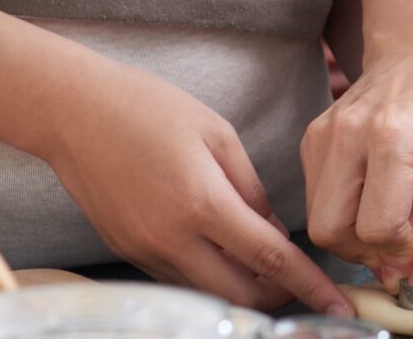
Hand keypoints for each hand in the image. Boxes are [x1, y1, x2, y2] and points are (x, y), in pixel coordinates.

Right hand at [39, 55, 349, 312]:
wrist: (75, 114)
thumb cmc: (150, 109)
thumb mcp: (217, 134)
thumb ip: (251, 188)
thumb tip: (272, 230)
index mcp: (203, 204)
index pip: (270, 260)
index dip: (309, 285)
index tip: (337, 304)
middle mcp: (172, 240)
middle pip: (240, 295)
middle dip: (279, 297)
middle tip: (303, 283)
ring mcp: (146, 252)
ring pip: (208, 293)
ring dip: (243, 289)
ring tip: (267, 267)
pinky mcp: (128, 253)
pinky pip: (180, 279)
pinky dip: (210, 275)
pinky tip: (223, 252)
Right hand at [301, 51, 412, 284]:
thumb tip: (399, 272)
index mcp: (392, 137)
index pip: (376, 227)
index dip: (398, 253)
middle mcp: (347, 134)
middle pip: (331, 231)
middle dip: (364, 253)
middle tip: (397, 246)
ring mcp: (322, 134)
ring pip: (316, 221)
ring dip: (351, 236)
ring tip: (389, 216)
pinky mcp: (310, 139)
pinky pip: (314, 198)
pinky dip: (341, 211)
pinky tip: (373, 195)